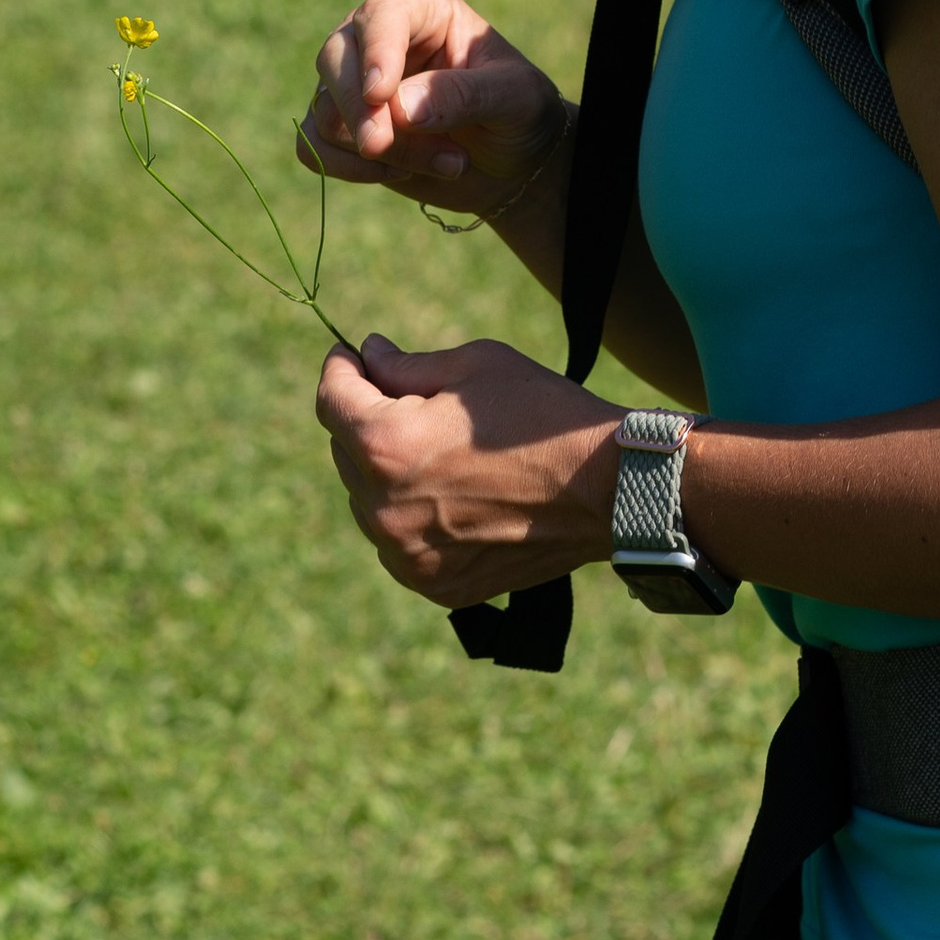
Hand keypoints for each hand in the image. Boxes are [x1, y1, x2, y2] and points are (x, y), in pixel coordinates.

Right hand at [298, 0, 568, 219]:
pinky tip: (400, 173)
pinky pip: (312, 145)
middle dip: (362, 113)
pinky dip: (347, 168)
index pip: (382, 15)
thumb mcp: (514, 98)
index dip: (376, 53)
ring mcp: (352, 79)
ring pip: (328, 111)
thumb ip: (464, 95)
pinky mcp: (340, 123)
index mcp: (422, 5)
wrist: (511, 160)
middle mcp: (377, 34)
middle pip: (334, 60)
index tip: (381, 96)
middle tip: (388, 148)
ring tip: (448, 163)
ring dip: (381, 151)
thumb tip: (398, 106)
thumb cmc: (519, 113)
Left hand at [315, 333, 619, 603]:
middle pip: (344, 451)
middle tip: (413, 401)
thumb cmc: (543, 416)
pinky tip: (453, 494)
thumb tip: (367, 356)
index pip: (331, 400)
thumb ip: (406, 365)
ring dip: (386, 472)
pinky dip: (411, 516)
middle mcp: (382, 508)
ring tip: (442, 453)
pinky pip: (397, 542)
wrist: (608, 490)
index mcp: (385, 445)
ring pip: (368, 500)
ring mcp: (405, 554)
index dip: (340, 369)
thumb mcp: (474, 365)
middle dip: (368, 419)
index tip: (352, 357)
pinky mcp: (433, 583)